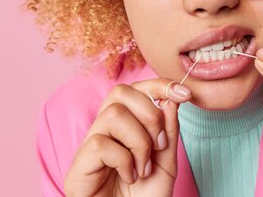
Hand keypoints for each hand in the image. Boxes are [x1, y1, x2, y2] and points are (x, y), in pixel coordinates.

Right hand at [64, 78, 191, 196]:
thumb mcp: (166, 161)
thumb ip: (169, 129)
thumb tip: (172, 97)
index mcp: (124, 125)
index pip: (135, 89)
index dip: (159, 85)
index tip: (184, 94)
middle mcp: (104, 130)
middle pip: (120, 92)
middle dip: (150, 115)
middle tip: (159, 146)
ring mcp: (89, 146)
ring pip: (113, 114)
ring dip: (138, 141)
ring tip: (143, 167)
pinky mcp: (78, 166)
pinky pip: (100, 144)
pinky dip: (123, 161)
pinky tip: (129, 177)